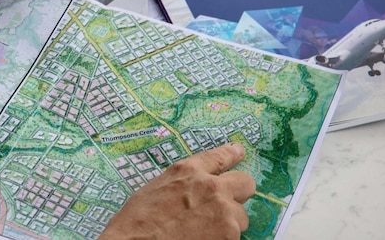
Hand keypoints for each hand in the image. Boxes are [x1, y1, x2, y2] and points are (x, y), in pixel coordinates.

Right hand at [99, 143, 255, 239]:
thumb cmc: (138, 221)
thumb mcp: (157, 188)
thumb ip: (183, 182)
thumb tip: (196, 187)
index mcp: (188, 171)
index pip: (219, 156)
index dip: (232, 154)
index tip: (238, 152)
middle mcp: (210, 186)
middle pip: (246, 183)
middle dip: (238, 194)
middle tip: (226, 204)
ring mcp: (223, 212)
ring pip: (241, 216)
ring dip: (229, 223)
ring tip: (204, 230)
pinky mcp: (228, 235)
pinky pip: (234, 236)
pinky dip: (222, 238)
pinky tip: (203, 239)